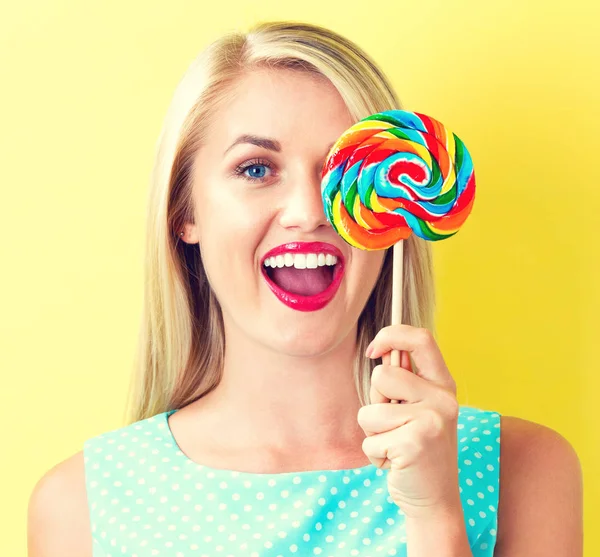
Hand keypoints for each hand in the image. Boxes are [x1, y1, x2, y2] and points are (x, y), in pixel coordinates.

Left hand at [357, 324, 460, 519]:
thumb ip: (404, 381)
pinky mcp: (414, 444)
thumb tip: (381, 350)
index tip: (373, 350)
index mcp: (444, 385)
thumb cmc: (419, 449)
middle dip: (375, 402)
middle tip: (393, 426)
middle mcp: (443, 399)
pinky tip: (396, 463)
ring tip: (395, 445)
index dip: (392, 335)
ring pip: (369, 411)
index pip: (421, 339)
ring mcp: (431, 421)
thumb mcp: (419, 410)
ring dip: (372, 433)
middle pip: (382, 376)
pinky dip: (374, 455)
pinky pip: (369, 440)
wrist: (436, 500)